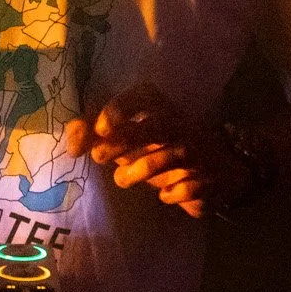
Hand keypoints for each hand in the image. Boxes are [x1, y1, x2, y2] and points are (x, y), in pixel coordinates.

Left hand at [63, 82, 250, 218]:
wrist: (219, 168)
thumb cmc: (161, 145)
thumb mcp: (131, 134)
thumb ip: (98, 134)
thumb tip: (71, 140)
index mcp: (160, 107)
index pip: (143, 96)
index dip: (121, 107)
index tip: (101, 126)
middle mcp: (180, 125)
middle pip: (155, 127)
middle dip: (124, 142)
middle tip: (97, 156)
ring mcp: (196, 152)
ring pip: (168, 158)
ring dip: (140, 171)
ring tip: (121, 180)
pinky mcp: (207, 179)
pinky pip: (188, 187)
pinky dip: (173, 193)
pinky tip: (165, 195)